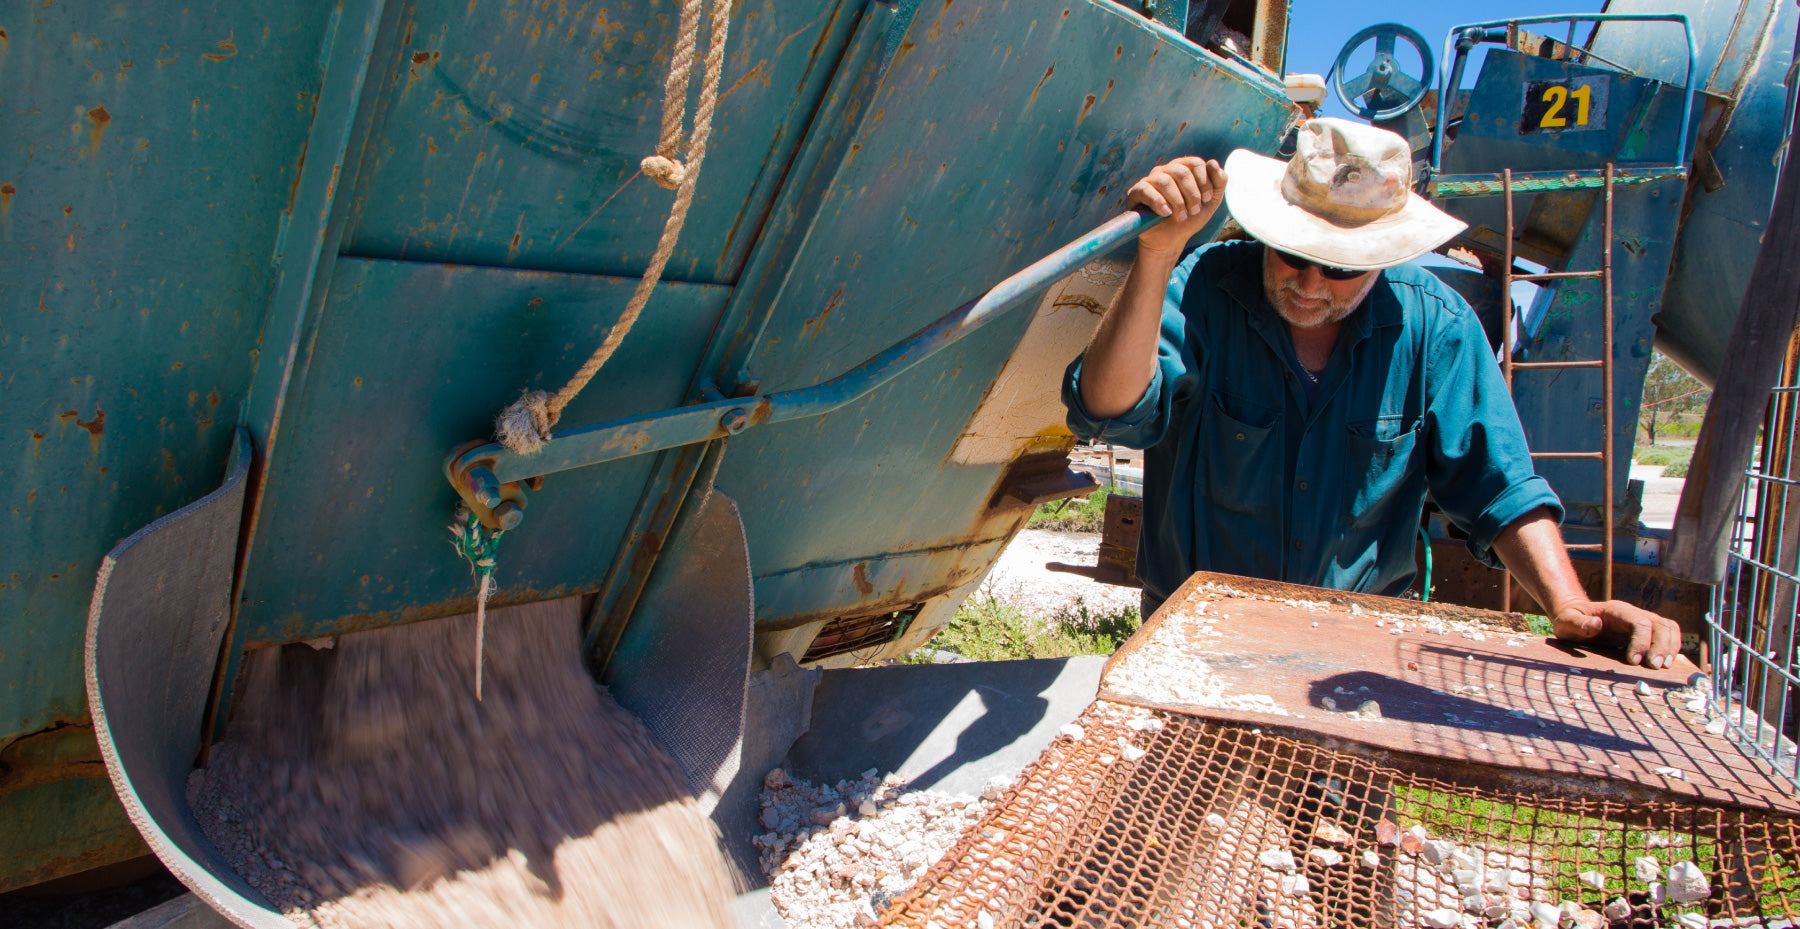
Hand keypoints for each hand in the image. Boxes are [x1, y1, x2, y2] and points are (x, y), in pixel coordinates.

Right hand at [1127, 157, 1226, 257]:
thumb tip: (1213, 163)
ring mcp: (1149, 180)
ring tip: (1181, 217)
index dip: (1204, 182)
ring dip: (1178, 202)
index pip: (1195, 163)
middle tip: (1194, 211)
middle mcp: (1165, 170)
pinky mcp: (1136, 193)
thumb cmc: (1189, 218)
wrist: (1171, 240)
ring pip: (1165, 181)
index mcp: (1183, 168)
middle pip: (1181, 172)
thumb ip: (1219, 182)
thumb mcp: (1210, 202)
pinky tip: (1166, 213)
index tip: (1206, 200)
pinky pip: (1146, 190)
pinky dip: (1159, 202)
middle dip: (1192, 194)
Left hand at [1551, 600, 1683, 668]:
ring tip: (1665, 667)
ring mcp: (1643, 622)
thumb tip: (1596, 625)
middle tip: (1655, 667)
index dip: (1642, 641)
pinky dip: (1672, 648)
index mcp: (1616, 610)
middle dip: (1662, 646)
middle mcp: (1634, 614)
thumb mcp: (1566, 622)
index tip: (1635, 661)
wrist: (1575, 618)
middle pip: (1660, 624)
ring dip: (1671, 647)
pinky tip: (1667, 664)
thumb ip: (1578, 623)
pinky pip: (1668, 635)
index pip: (1639, 622)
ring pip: (1668, 628)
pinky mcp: (1647, 632)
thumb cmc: (1570, 621)